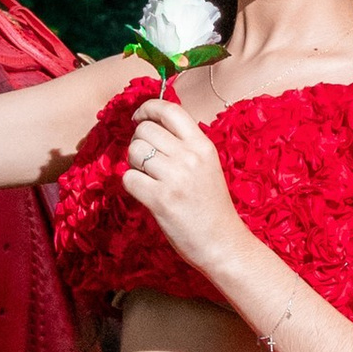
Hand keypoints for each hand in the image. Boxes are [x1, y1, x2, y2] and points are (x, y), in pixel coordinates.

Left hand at [120, 93, 246, 278]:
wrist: (223, 243)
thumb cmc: (211, 206)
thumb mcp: (207, 166)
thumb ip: (184, 145)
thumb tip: (150, 126)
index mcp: (203, 145)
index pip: (169, 110)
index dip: (147, 108)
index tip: (138, 118)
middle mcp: (190, 157)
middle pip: (144, 130)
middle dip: (138, 142)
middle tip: (145, 160)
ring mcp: (175, 178)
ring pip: (134, 151)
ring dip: (134, 164)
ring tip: (148, 179)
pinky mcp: (160, 199)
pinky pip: (128, 178)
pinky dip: (131, 184)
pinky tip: (145, 193)